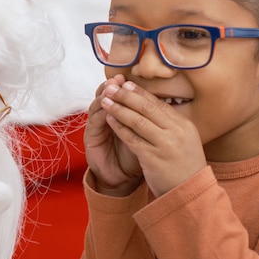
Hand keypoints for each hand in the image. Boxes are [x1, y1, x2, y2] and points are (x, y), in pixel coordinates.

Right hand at [84, 74, 142, 194]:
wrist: (121, 179)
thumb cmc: (136, 157)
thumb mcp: (146, 138)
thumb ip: (150, 122)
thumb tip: (168, 104)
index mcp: (120, 115)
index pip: (122, 96)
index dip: (126, 88)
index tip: (132, 79)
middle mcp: (105, 117)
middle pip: (106, 96)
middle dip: (113, 88)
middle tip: (118, 79)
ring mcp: (96, 127)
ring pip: (97, 105)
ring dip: (103, 96)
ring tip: (110, 89)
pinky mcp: (90, 137)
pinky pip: (94, 122)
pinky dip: (100, 113)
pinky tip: (106, 108)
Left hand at [97, 79, 205, 196]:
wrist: (189, 193)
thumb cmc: (184, 167)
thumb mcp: (184, 141)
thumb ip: (170, 125)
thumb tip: (151, 106)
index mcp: (184, 125)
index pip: (158, 103)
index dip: (140, 92)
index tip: (125, 83)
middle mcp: (176, 132)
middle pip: (147, 108)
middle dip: (126, 96)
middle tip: (111, 87)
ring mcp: (165, 145)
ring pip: (138, 121)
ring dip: (119, 109)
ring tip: (105, 101)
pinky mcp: (153, 158)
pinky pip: (132, 139)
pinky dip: (119, 127)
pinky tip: (109, 120)